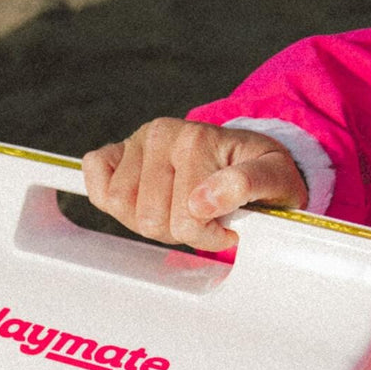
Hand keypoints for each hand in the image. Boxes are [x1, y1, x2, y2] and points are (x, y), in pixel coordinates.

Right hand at [82, 118, 307, 251]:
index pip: (186, 219)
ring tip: (177, 209)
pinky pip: (95, 177)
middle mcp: (162, 134)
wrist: (248, 154)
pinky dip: (109, 196)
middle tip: (201, 217)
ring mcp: (136, 141)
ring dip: (150, 221)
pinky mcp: (117, 151)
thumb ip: (247, 185)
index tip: (227, 226)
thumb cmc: (259, 170)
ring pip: (120, 207)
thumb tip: (203, 201)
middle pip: (149, 219)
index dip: (208, 236)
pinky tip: (142, 198)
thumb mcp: (275, 177)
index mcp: (197, 139)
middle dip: (177, 230)